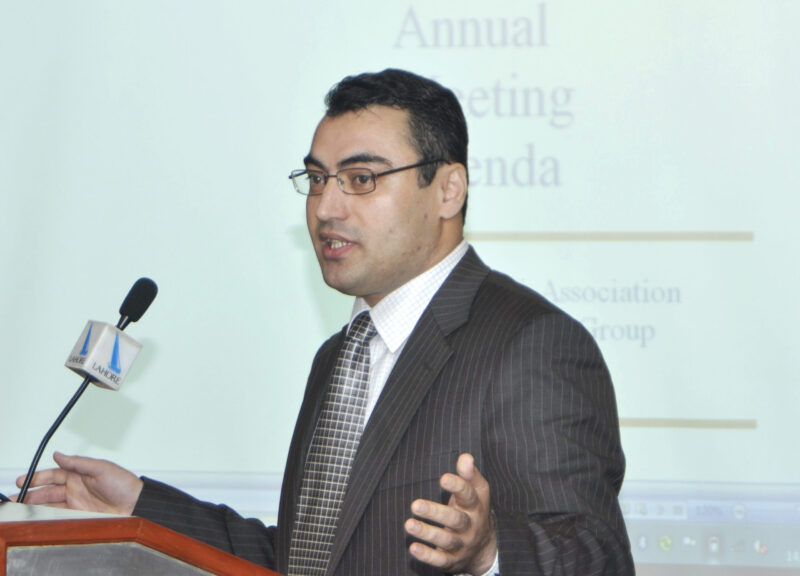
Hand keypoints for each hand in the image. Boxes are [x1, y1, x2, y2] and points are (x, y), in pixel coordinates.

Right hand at [14, 451, 143, 514]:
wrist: (136, 504)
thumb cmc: (124, 483)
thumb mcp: (101, 467)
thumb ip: (78, 462)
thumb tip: (58, 454)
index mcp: (80, 474)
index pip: (53, 475)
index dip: (38, 477)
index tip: (23, 480)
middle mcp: (76, 488)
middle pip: (48, 491)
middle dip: (31, 493)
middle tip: (17, 496)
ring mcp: (77, 502)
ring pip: (51, 503)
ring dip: (36, 505)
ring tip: (21, 507)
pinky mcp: (80, 515)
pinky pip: (60, 515)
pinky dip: (48, 515)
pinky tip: (39, 515)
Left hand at [405, 453, 497, 574]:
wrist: (483, 548)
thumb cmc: (473, 511)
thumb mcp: (476, 492)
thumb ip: (469, 475)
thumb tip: (465, 457)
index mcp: (476, 507)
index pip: (469, 496)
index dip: (458, 487)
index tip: (443, 478)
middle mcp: (470, 526)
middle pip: (455, 520)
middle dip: (436, 513)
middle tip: (415, 505)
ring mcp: (462, 545)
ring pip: (446, 540)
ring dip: (427, 533)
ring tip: (409, 524)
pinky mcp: (452, 561)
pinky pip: (440, 560)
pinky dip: (427, 555)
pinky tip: (413, 547)